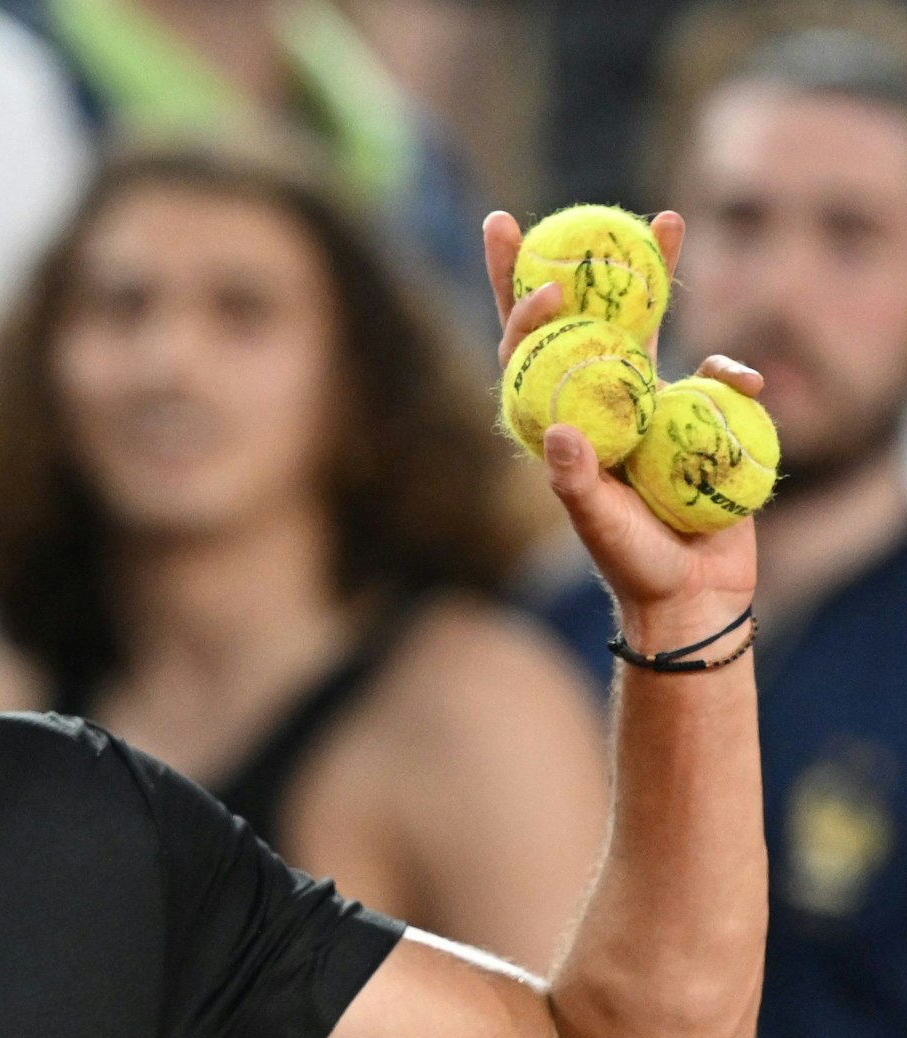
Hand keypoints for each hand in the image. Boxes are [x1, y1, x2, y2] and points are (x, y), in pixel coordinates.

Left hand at [484, 211, 759, 649]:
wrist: (691, 591)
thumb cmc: (633, 563)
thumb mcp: (598, 526)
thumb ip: (578, 482)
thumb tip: (560, 432)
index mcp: (558, 420)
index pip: (526, 353)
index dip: (522, 312)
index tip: (540, 283)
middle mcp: (596, 401)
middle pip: (576, 319)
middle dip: (566, 264)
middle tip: (560, 215)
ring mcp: (648, 401)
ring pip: (647, 324)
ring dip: (656, 272)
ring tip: (668, 218)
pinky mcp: (696, 411)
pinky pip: (715, 373)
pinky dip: (732, 370)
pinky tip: (745, 378)